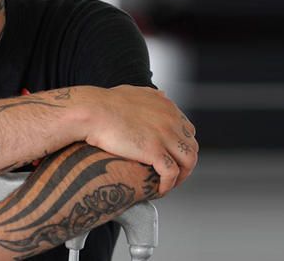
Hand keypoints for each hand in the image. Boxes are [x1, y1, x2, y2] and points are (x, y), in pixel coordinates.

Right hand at [81, 85, 198, 195]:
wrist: (92, 110)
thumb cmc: (103, 103)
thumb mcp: (134, 92)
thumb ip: (150, 95)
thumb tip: (159, 96)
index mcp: (167, 106)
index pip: (188, 131)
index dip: (181, 147)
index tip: (171, 157)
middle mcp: (171, 120)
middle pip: (191, 147)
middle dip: (185, 164)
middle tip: (172, 174)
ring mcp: (164, 135)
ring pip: (188, 162)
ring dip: (181, 176)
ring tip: (168, 185)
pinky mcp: (154, 151)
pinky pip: (171, 173)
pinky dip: (168, 184)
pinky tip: (159, 191)